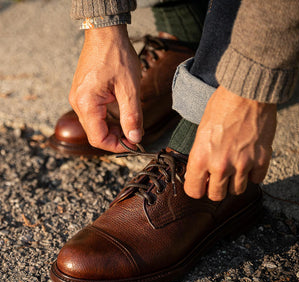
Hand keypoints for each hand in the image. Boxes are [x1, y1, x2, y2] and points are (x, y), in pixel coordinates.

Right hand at [69, 25, 141, 152]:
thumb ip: (132, 116)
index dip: (116, 146)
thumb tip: (135, 138)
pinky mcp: (83, 94)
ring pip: (95, 125)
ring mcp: (79, 98)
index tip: (134, 144)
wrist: (106, 33)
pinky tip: (121, 116)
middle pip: (95, 134)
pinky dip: (108, 120)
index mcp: (86, 103)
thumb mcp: (129, 88)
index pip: (98, 138)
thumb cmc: (117, 56)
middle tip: (135, 135)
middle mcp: (78, 103)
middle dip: (116, 139)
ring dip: (113, 130)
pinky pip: (94, 115)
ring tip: (130, 125)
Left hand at [184, 86, 276, 200]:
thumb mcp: (200, 132)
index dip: (196, 188)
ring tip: (234, 166)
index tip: (200, 184)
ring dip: (234, 182)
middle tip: (217, 177)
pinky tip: (248, 161)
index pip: (193, 191)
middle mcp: (220, 165)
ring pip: (237, 191)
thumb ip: (200, 156)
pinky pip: (256, 180)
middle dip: (215, 188)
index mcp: (200, 158)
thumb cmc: (221, 107)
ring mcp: (242, 164)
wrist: (247, 92)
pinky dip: (252, 174)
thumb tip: (200, 174)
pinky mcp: (261, 160)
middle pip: (216, 196)